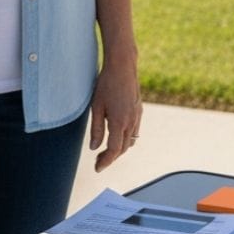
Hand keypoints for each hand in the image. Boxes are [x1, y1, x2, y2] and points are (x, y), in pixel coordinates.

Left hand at [89, 54, 141, 171]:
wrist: (123, 65)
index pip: (113, 150)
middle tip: (98, 161)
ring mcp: (137, 116)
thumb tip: (94, 148)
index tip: (97, 168)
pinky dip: (126, 138)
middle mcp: (131, 121)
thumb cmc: (106, 84)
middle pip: (123, 148)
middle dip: (111, 157)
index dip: (105, 162)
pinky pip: (134, 131)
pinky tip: (117, 134)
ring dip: (119, 148)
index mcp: (119, 122)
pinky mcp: (139, 110)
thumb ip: (96, 129)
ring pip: (130, 141)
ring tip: (106, 149)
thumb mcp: (96, 106)